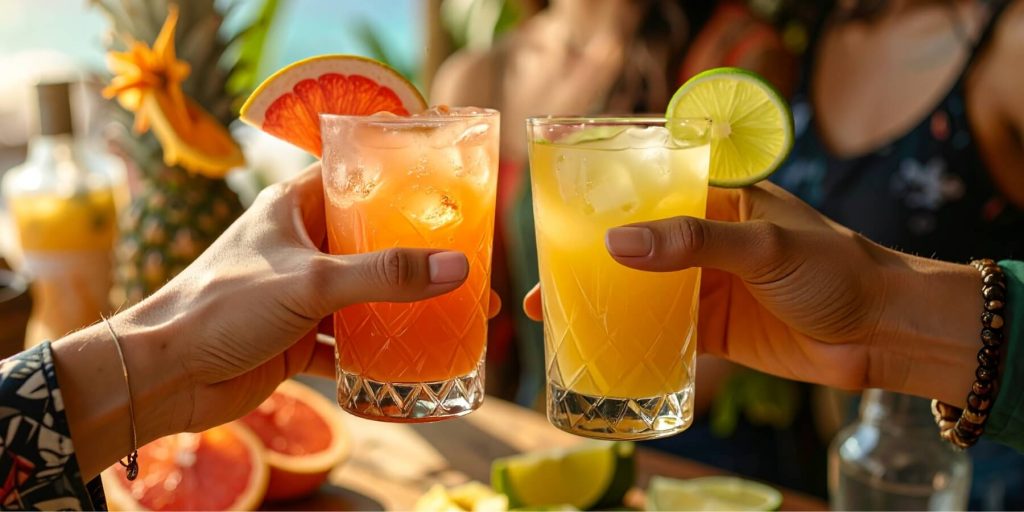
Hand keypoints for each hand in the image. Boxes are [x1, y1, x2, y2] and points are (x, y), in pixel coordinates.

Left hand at [56, 163, 499, 477]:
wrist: (164, 375)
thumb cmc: (223, 306)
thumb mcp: (312, 281)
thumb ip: (385, 274)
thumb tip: (457, 268)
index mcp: (295, 207)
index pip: (356, 177)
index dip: (401, 182)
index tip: (450, 193)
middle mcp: (300, 245)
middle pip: (370, 243)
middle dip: (418, 257)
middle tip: (470, 267)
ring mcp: (300, 294)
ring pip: (364, 296)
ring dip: (403, 310)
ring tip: (458, 317)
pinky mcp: (297, 338)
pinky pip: (348, 343)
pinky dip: (377, 356)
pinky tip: (414, 365)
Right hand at [525, 182, 980, 401]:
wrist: (884, 332)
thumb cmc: (836, 269)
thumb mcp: (763, 245)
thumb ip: (693, 242)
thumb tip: (616, 244)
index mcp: (720, 201)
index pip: (650, 191)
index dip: (604, 203)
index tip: (557, 217)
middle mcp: (708, 241)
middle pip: (637, 247)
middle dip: (589, 261)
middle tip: (542, 279)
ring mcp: (710, 286)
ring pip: (643, 291)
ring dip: (603, 302)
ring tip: (553, 315)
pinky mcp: (717, 330)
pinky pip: (665, 332)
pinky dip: (633, 339)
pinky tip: (600, 348)